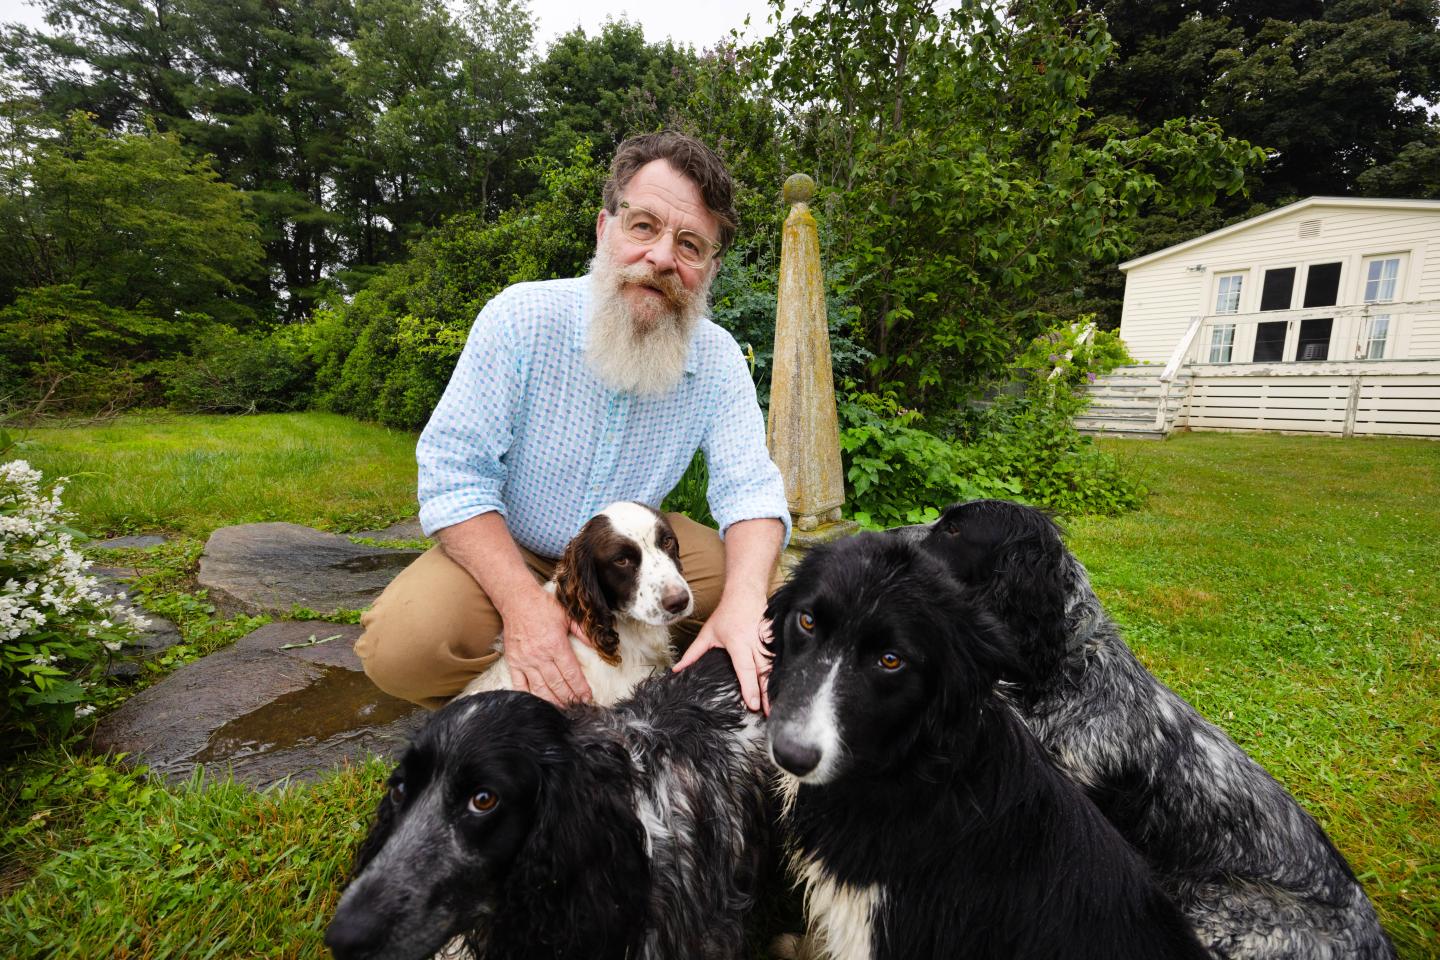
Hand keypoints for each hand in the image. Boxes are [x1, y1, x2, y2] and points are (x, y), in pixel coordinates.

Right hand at [498, 587, 592, 705]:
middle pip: (558, 684)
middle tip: (578, 707)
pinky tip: (539, 703)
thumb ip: (584, 633)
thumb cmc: (543, 606)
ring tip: (563, 709)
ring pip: (541, 688)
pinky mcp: (513, 662)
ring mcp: (525, 661)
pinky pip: (520, 685)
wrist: (517, 600)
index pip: (571, 673)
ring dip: (553, 701)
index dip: (580, 688)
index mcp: (556, 644)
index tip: (587, 697)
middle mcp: (540, 655)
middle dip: (570, 698)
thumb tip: (599, 646)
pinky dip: (529, 696)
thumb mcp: (568, 616)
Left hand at [673, 594, 770, 713]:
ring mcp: (767, 641)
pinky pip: (780, 660)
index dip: (750, 687)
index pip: (745, 668)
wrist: (746, 592)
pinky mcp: (776, 639)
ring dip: (776, 687)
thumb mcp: (707, 633)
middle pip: (763, 672)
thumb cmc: (726, 614)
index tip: (753, 704)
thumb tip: (677, 669)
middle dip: (767, 694)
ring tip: (778, 706)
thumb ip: (693, 653)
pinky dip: (781, 674)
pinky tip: (783, 689)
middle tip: (769, 714)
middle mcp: (754, 643)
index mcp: (737, 642)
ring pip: (774, 667)